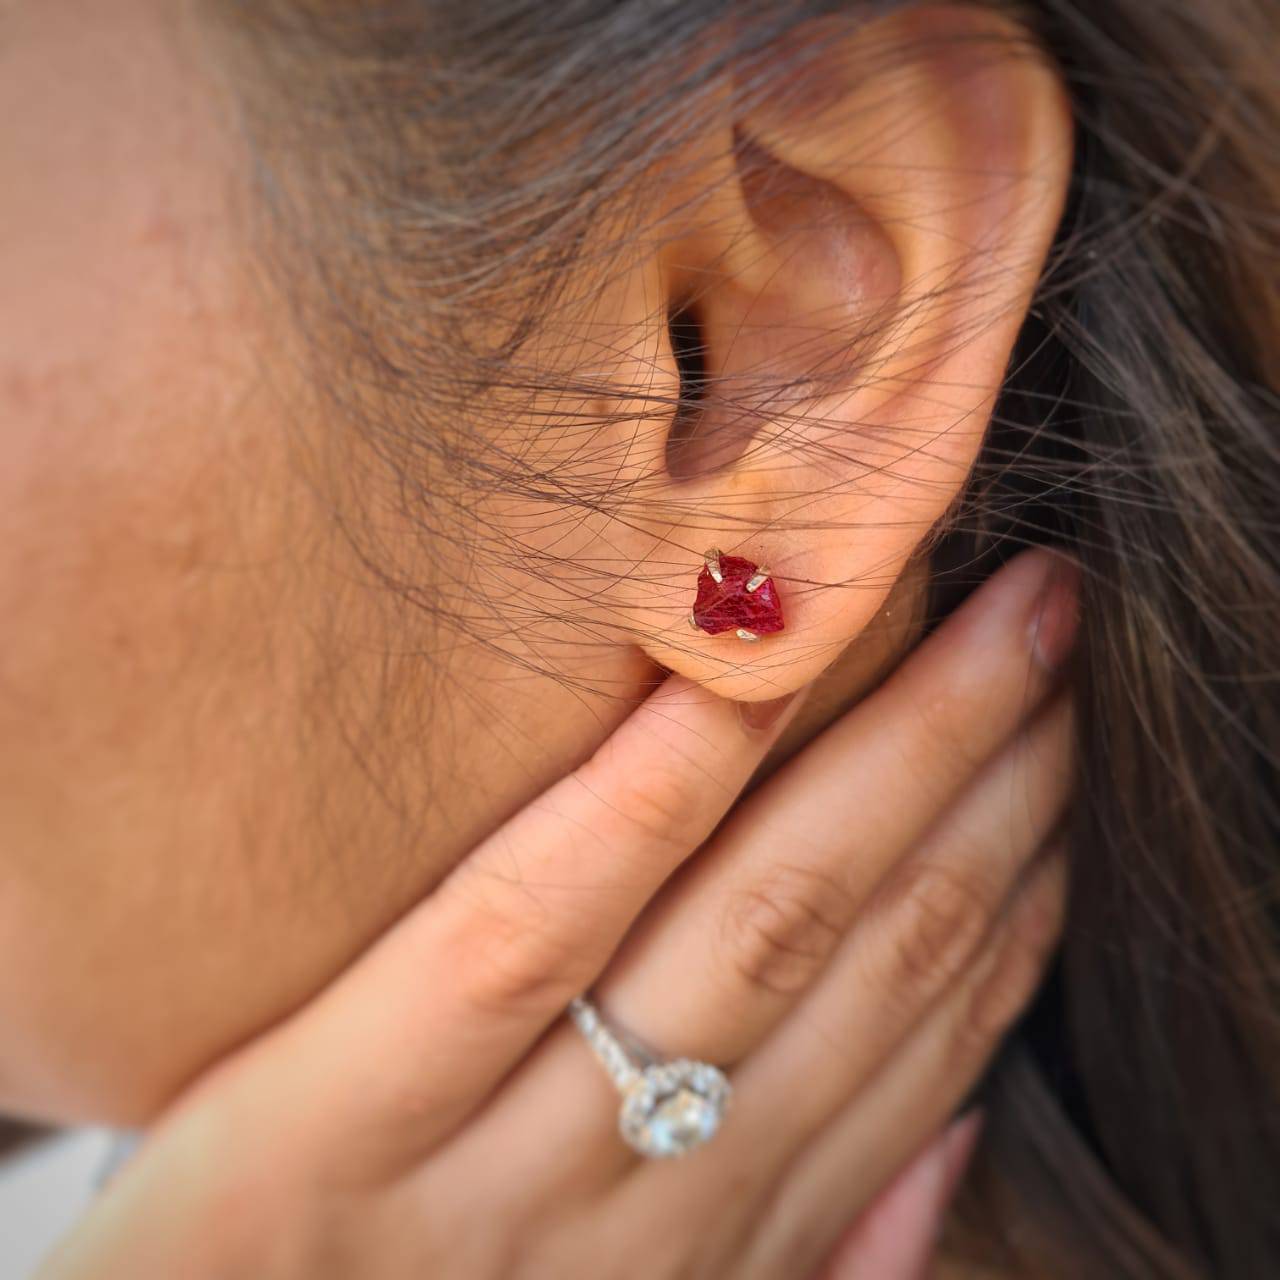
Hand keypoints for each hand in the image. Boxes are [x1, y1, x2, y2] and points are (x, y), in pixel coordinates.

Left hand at [40, 547, 1077, 1279]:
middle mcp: (653, 1222)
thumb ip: (807, 1252)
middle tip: (1061, 621)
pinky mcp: (330, 1137)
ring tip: (969, 622)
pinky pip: (519, 938)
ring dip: (889, 764)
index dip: (1022, 888)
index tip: (1077, 761)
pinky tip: (724, 680)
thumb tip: (947, 1127)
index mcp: (722, 1257)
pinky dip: (642, 803)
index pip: (920, 1041)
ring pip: (749, 936)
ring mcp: (495, 1188)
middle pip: (865, 955)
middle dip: (991, 776)